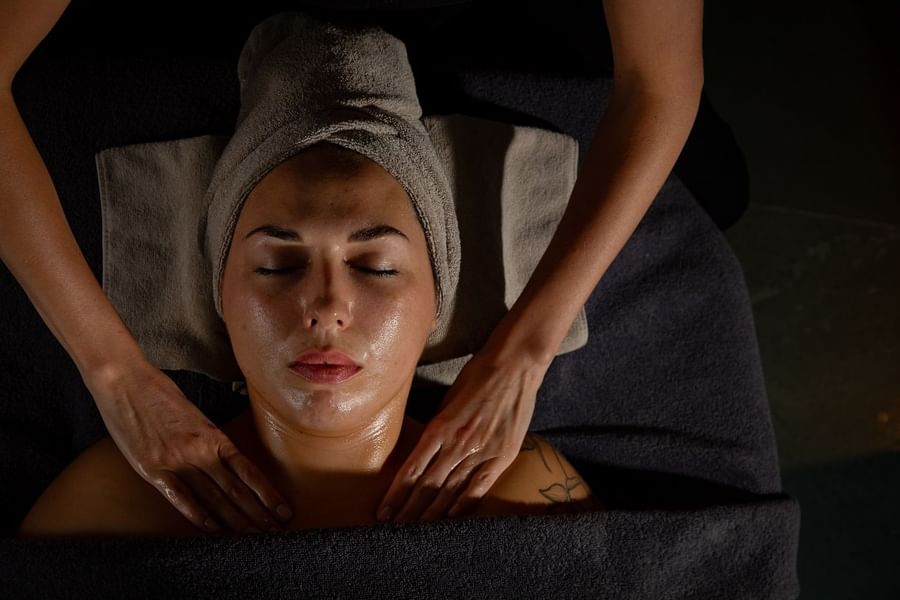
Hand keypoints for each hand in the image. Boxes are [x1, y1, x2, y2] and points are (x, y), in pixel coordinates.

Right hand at [85, 360, 292, 533]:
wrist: (125, 381)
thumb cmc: (160, 393)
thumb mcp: (194, 413)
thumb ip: (208, 437)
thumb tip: (224, 457)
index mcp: (214, 434)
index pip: (248, 470)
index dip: (267, 492)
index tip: (283, 509)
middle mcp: (200, 450)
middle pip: (235, 489)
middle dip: (258, 513)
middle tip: (276, 532)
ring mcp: (176, 460)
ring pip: (212, 497)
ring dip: (234, 520)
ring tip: (252, 537)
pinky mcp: (152, 469)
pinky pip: (180, 497)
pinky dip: (197, 516)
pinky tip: (213, 531)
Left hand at [376, 346, 550, 522]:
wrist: (514, 366)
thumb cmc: (478, 375)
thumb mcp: (448, 398)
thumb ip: (438, 425)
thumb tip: (425, 447)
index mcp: (439, 427)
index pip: (411, 470)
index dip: (396, 494)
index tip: (384, 511)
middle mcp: (457, 444)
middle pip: (427, 486)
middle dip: (408, 511)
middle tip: (392, 529)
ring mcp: (480, 451)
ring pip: (450, 490)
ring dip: (431, 513)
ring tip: (415, 531)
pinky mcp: (501, 455)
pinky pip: (479, 486)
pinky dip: (464, 504)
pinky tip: (450, 518)